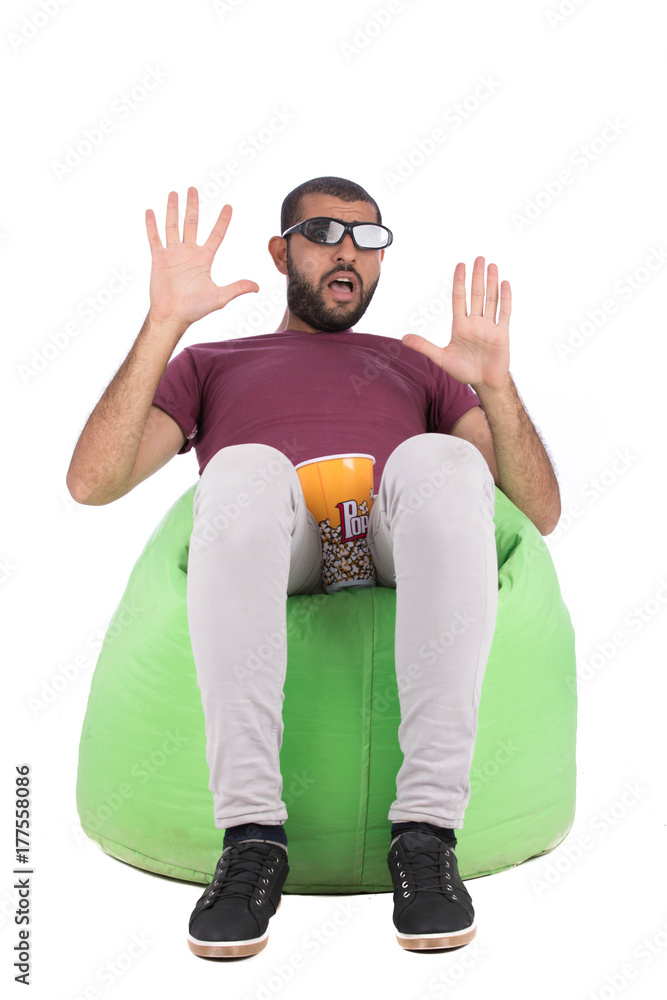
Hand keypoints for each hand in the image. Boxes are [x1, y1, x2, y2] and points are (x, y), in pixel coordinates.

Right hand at [145, 187, 258, 326]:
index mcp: (204, 258)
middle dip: (193, 206)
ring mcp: (173, 254)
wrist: (173, 315)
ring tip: (174, 193)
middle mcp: (189, 252)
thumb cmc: (195, 308)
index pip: (216, 234)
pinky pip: (155, 238)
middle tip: (193, 189)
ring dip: (173, 209)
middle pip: (191, 223)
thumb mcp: (220, 297)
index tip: (228, 206)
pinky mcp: (159, 258)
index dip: (222, 221)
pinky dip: (152, 225)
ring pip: (172, 226)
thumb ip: (237, 288)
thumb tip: (257, 287)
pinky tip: (150, 211)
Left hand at [403, 256, 510, 391]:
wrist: (484, 383)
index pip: (460, 298)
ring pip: (490, 300)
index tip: (460, 265)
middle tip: (479, 258)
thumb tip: (403, 339)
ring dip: (492, 283)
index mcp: (461, 325)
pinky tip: (504, 284)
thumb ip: (424, 346)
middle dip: (478, 276)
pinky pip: (504, 313)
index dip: (460, 282)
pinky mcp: (501, 333)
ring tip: (492, 265)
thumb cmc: (464, 371)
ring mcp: (489, 327)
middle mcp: (475, 322)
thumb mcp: (441, 358)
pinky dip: (504, 299)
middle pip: (476, 295)